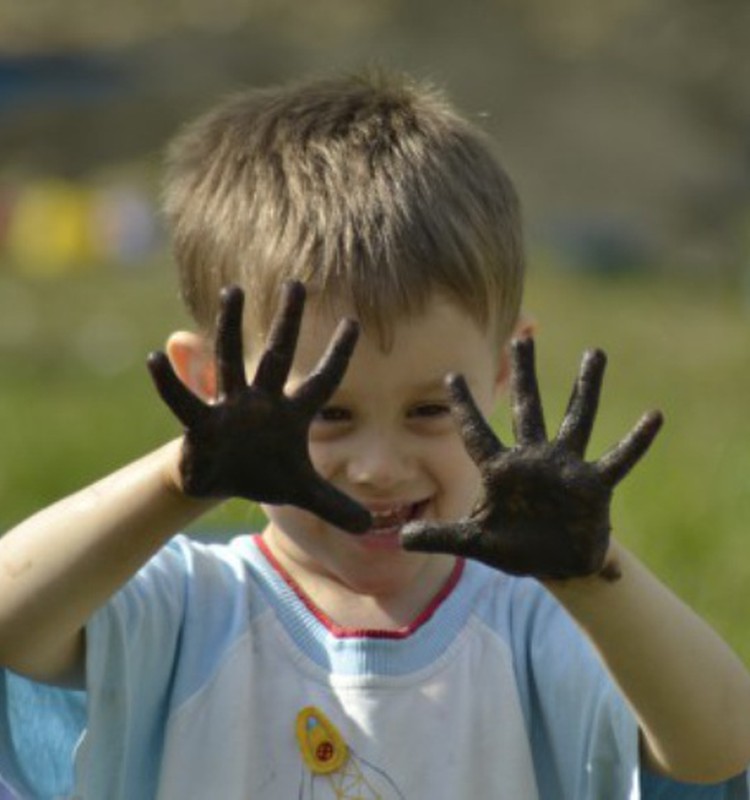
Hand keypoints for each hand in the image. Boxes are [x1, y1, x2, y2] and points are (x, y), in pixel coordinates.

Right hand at [147, 281, 371, 532]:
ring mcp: (231, 408)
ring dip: (231, 328)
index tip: (354, 322)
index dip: (337, 355)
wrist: (220, 482)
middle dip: (287, 323)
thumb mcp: (302, 492)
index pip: (323, 381)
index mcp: (292, 415)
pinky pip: (184, 401)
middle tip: (298, 284)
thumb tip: (368, 525)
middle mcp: (263, 402)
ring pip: (231, 361)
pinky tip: (156, 357)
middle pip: (278, 356)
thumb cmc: (264, 473)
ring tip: (234, 292)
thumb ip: (334, 504)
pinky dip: (170, 383)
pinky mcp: (202, 425)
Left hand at [400, 338, 662, 580]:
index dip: (464, 406)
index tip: (451, 375)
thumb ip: (441, 536)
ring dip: (585, 387)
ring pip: (575, 418)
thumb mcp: (475, 542)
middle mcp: (534, 459)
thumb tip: (400, 537)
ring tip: (594, 352)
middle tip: (523, 336)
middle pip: (528, 408)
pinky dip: (635, 442)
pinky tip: (654, 416)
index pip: (477, 432)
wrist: (555, 564)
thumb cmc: (515, 547)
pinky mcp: (594, 485)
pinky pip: (617, 459)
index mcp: (501, 470)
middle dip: (525, 374)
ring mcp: (566, 468)